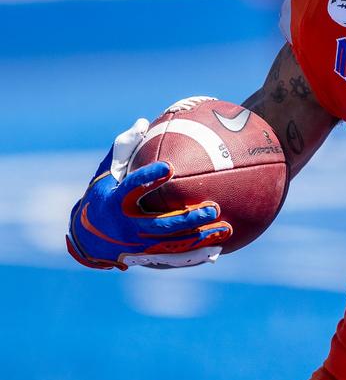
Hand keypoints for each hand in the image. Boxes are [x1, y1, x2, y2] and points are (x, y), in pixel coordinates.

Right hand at [66, 118, 231, 269]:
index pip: (133, 189)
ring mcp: (138, 245)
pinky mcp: (146, 257)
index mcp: (116, 202)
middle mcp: (127, 226)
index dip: (149, 178)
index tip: (169, 168)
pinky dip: (196, 255)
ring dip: (199, 237)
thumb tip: (144, 121)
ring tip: (225, 227)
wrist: (86, 237)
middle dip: (188, 218)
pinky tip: (218, 247)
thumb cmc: (102, 196)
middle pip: (161, 224)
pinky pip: (175, 257)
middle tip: (213, 208)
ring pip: (173, 244)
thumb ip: (125, 148)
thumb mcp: (106, 173)